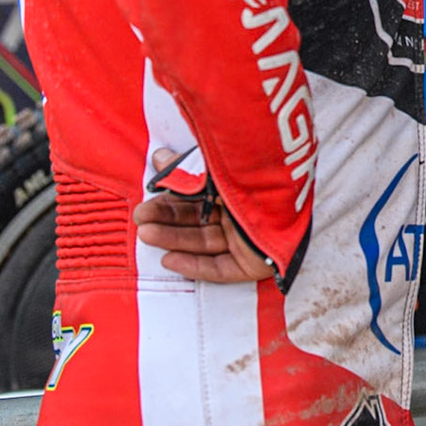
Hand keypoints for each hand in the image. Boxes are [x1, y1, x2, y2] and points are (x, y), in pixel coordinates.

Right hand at [133, 147, 273, 283]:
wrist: (285, 185)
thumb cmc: (255, 170)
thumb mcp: (215, 167)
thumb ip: (187, 168)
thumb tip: (159, 157)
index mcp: (238, 188)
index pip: (198, 199)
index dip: (170, 200)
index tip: (146, 199)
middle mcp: (244, 213)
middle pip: (197, 221)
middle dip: (166, 220)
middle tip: (140, 217)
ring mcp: (249, 238)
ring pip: (204, 242)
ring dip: (173, 239)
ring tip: (146, 233)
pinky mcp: (254, 263)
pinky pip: (220, 268)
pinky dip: (194, 265)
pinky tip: (168, 259)